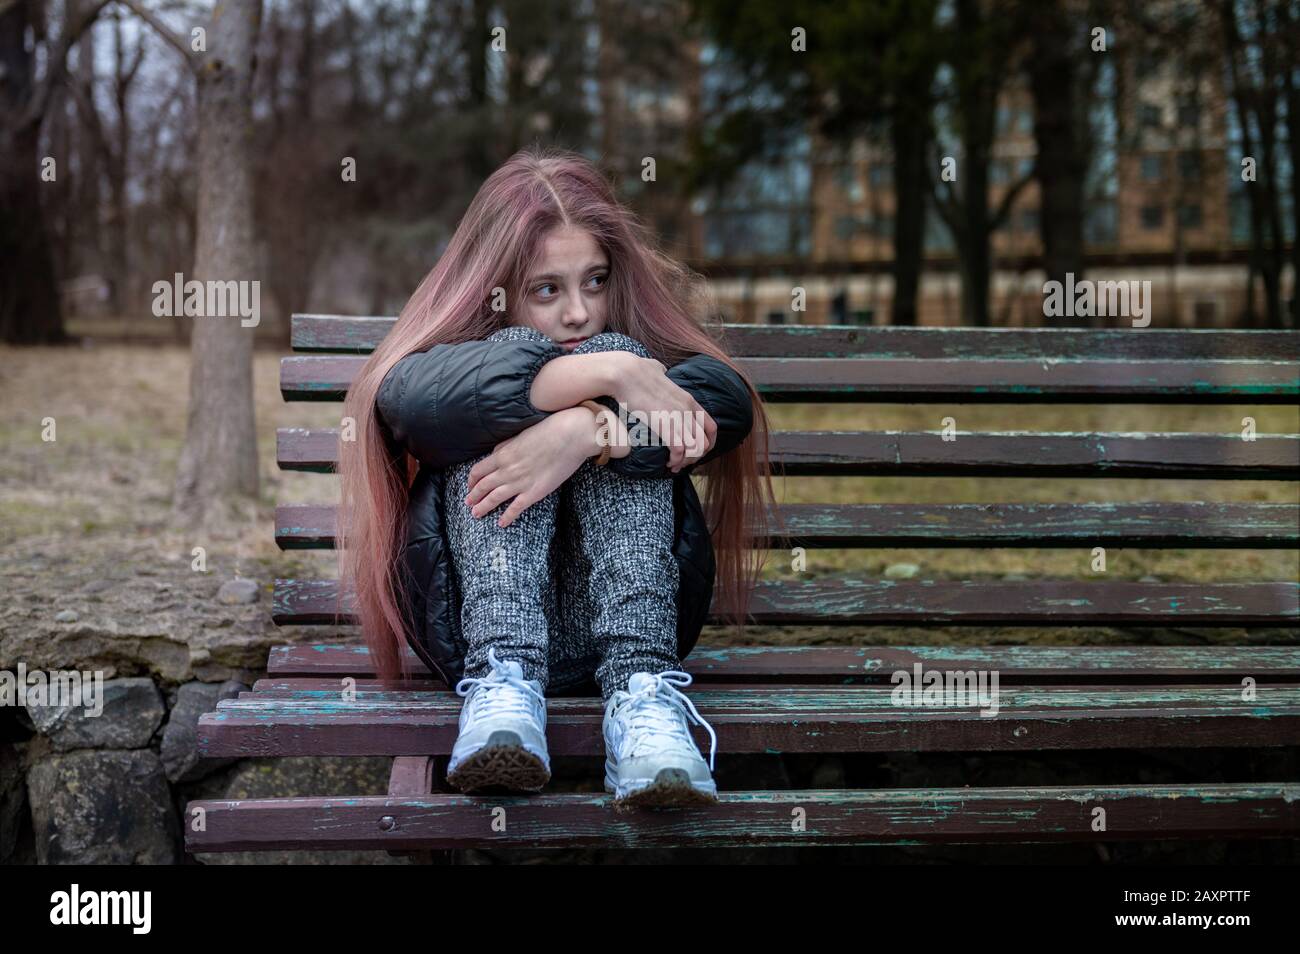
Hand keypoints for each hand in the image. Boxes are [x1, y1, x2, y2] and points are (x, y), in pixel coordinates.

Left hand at [464, 409, 595, 527]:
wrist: (571, 436)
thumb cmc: (549, 430)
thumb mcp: (520, 434)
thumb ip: (506, 445)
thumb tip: (495, 453)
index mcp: (503, 454)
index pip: (479, 470)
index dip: (471, 480)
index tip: (470, 485)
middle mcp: (507, 470)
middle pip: (483, 486)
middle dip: (473, 496)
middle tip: (468, 503)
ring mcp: (520, 482)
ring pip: (495, 498)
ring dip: (483, 507)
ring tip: (476, 514)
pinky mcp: (535, 492)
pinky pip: (516, 508)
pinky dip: (507, 517)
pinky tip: (501, 523)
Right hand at [605, 353, 717, 471]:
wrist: (626, 373)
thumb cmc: (635, 372)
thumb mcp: (657, 370)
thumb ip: (661, 373)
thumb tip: (658, 370)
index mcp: (689, 400)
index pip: (711, 428)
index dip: (707, 445)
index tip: (695, 452)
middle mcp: (687, 410)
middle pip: (704, 443)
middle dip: (695, 458)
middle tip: (682, 463)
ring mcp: (677, 417)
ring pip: (694, 449)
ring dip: (685, 462)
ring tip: (674, 466)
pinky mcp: (665, 424)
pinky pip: (679, 450)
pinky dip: (675, 460)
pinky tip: (668, 462)